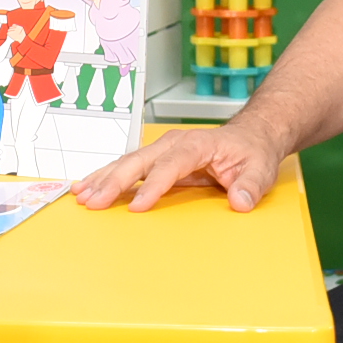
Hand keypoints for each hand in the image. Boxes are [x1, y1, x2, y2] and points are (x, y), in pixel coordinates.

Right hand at [73, 121, 283, 213]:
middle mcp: (174, 144)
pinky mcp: (157, 159)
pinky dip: (106, 177)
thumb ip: (251, 185)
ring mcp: (163, 150)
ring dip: (103, 179)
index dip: (153, 185)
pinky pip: (128, 168)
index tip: (138, 206)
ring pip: (127, 163)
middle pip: (139, 161)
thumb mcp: (261, 169)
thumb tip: (240, 201)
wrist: (250, 136)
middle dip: (114, 181)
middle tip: (94, 202)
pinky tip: (88, 188)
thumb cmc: (252, 151)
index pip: (171, 164)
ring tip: (81, 197)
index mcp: (197, 144)